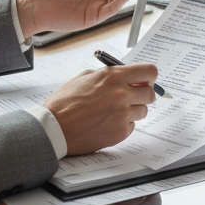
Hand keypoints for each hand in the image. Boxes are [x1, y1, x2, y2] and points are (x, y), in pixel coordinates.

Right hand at [43, 63, 158, 155]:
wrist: (53, 129)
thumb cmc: (64, 102)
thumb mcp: (84, 77)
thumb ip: (107, 75)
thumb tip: (124, 76)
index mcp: (113, 77)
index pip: (149, 72)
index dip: (149, 77)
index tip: (145, 81)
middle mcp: (121, 94)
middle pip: (150, 93)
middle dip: (143, 95)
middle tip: (133, 97)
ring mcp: (122, 115)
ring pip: (143, 111)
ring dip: (133, 110)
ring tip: (114, 112)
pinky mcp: (120, 132)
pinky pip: (132, 126)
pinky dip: (123, 125)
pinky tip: (107, 123)